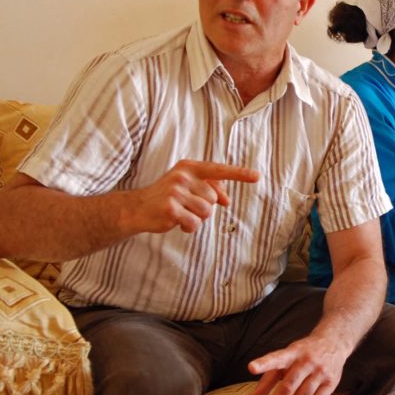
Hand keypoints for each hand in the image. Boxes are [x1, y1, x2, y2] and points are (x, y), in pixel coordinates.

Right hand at [126, 160, 259, 234]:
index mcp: (188, 167)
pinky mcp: (170, 209)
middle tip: (185, 206)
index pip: (218, 170)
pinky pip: (194, 223)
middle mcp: (182, 176)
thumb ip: (208, 188)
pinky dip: (188, 227)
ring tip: (181, 214)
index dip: (239, 174)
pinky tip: (176, 223)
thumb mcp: (186, 186)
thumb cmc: (166, 196)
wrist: (136, 208)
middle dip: (203, 207)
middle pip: (213, 199)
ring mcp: (175, 192)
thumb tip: (227, 200)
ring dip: (196, 218)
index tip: (257, 176)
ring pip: (206, 212)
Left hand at [247, 334, 347, 394]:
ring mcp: (320, 373)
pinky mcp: (331, 383)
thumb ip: (268, 378)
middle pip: (289, 386)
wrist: (334, 342)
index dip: (264, 363)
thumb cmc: (304, 353)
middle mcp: (307, 362)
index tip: (251, 368)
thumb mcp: (286, 358)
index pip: (277, 358)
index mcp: (292, 353)